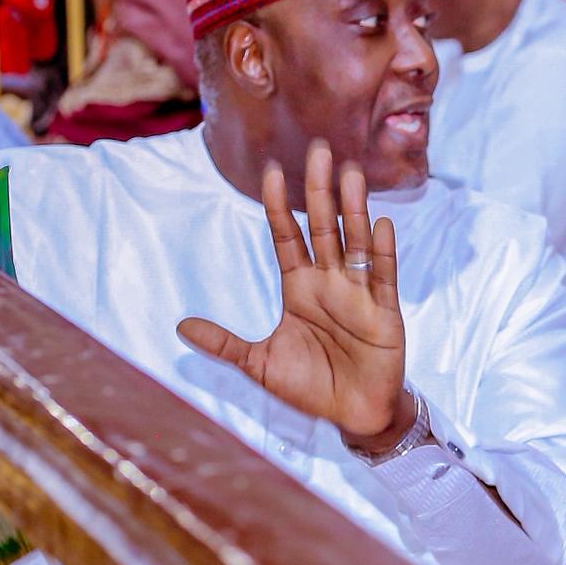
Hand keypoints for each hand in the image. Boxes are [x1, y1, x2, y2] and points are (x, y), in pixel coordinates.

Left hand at [177, 143, 407, 441]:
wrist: (354, 416)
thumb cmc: (311, 387)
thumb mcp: (260, 365)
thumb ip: (225, 344)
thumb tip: (181, 327)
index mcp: (299, 288)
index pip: (287, 236)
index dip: (278, 205)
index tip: (271, 171)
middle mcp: (329, 282)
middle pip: (324, 226)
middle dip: (320, 189)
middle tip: (319, 149)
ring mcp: (359, 294)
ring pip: (355, 241)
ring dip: (354, 208)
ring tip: (351, 174)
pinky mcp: (385, 312)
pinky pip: (383, 276)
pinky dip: (383, 251)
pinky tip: (382, 224)